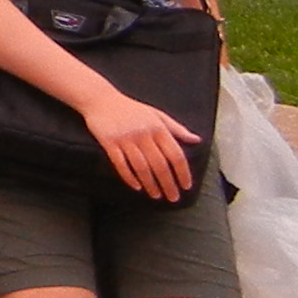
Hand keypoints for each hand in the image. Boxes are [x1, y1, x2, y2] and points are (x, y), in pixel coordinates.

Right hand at [81, 89, 197, 200]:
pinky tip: (136, 186)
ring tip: (156, 195)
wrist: (100, 99)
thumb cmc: (131, 109)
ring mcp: (125, 138)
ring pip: (141, 167)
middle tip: (172, 197)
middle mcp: (143, 134)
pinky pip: (120, 164)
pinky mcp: (109, 142)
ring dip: (150, 184)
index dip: (182, 172)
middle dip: (168, 183)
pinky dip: (129, 177)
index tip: (186, 186)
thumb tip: (196, 140)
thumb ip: (177, 129)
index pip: (175, 154)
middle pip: (160, 164)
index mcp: (158, 128)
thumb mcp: (157, 115)